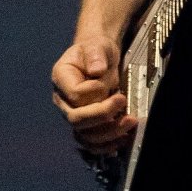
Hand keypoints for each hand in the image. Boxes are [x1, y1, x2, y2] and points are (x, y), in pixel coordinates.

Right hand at [51, 36, 135, 155]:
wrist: (100, 58)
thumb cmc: (96, 50)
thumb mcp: (97, 45)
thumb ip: (96, 55)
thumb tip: (97, 70)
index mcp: (61, 78)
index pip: (75, 95)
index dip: (96, 94)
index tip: (115, 87)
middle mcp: (63, 100)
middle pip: (77, 120)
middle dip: (103, 116)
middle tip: (123, 104)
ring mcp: (73, 114)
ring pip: (84, 135)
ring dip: (109, 133)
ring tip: (130, 122)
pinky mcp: (85, 125)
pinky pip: (91, 142)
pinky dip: (106, 145)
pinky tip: (123, 138)